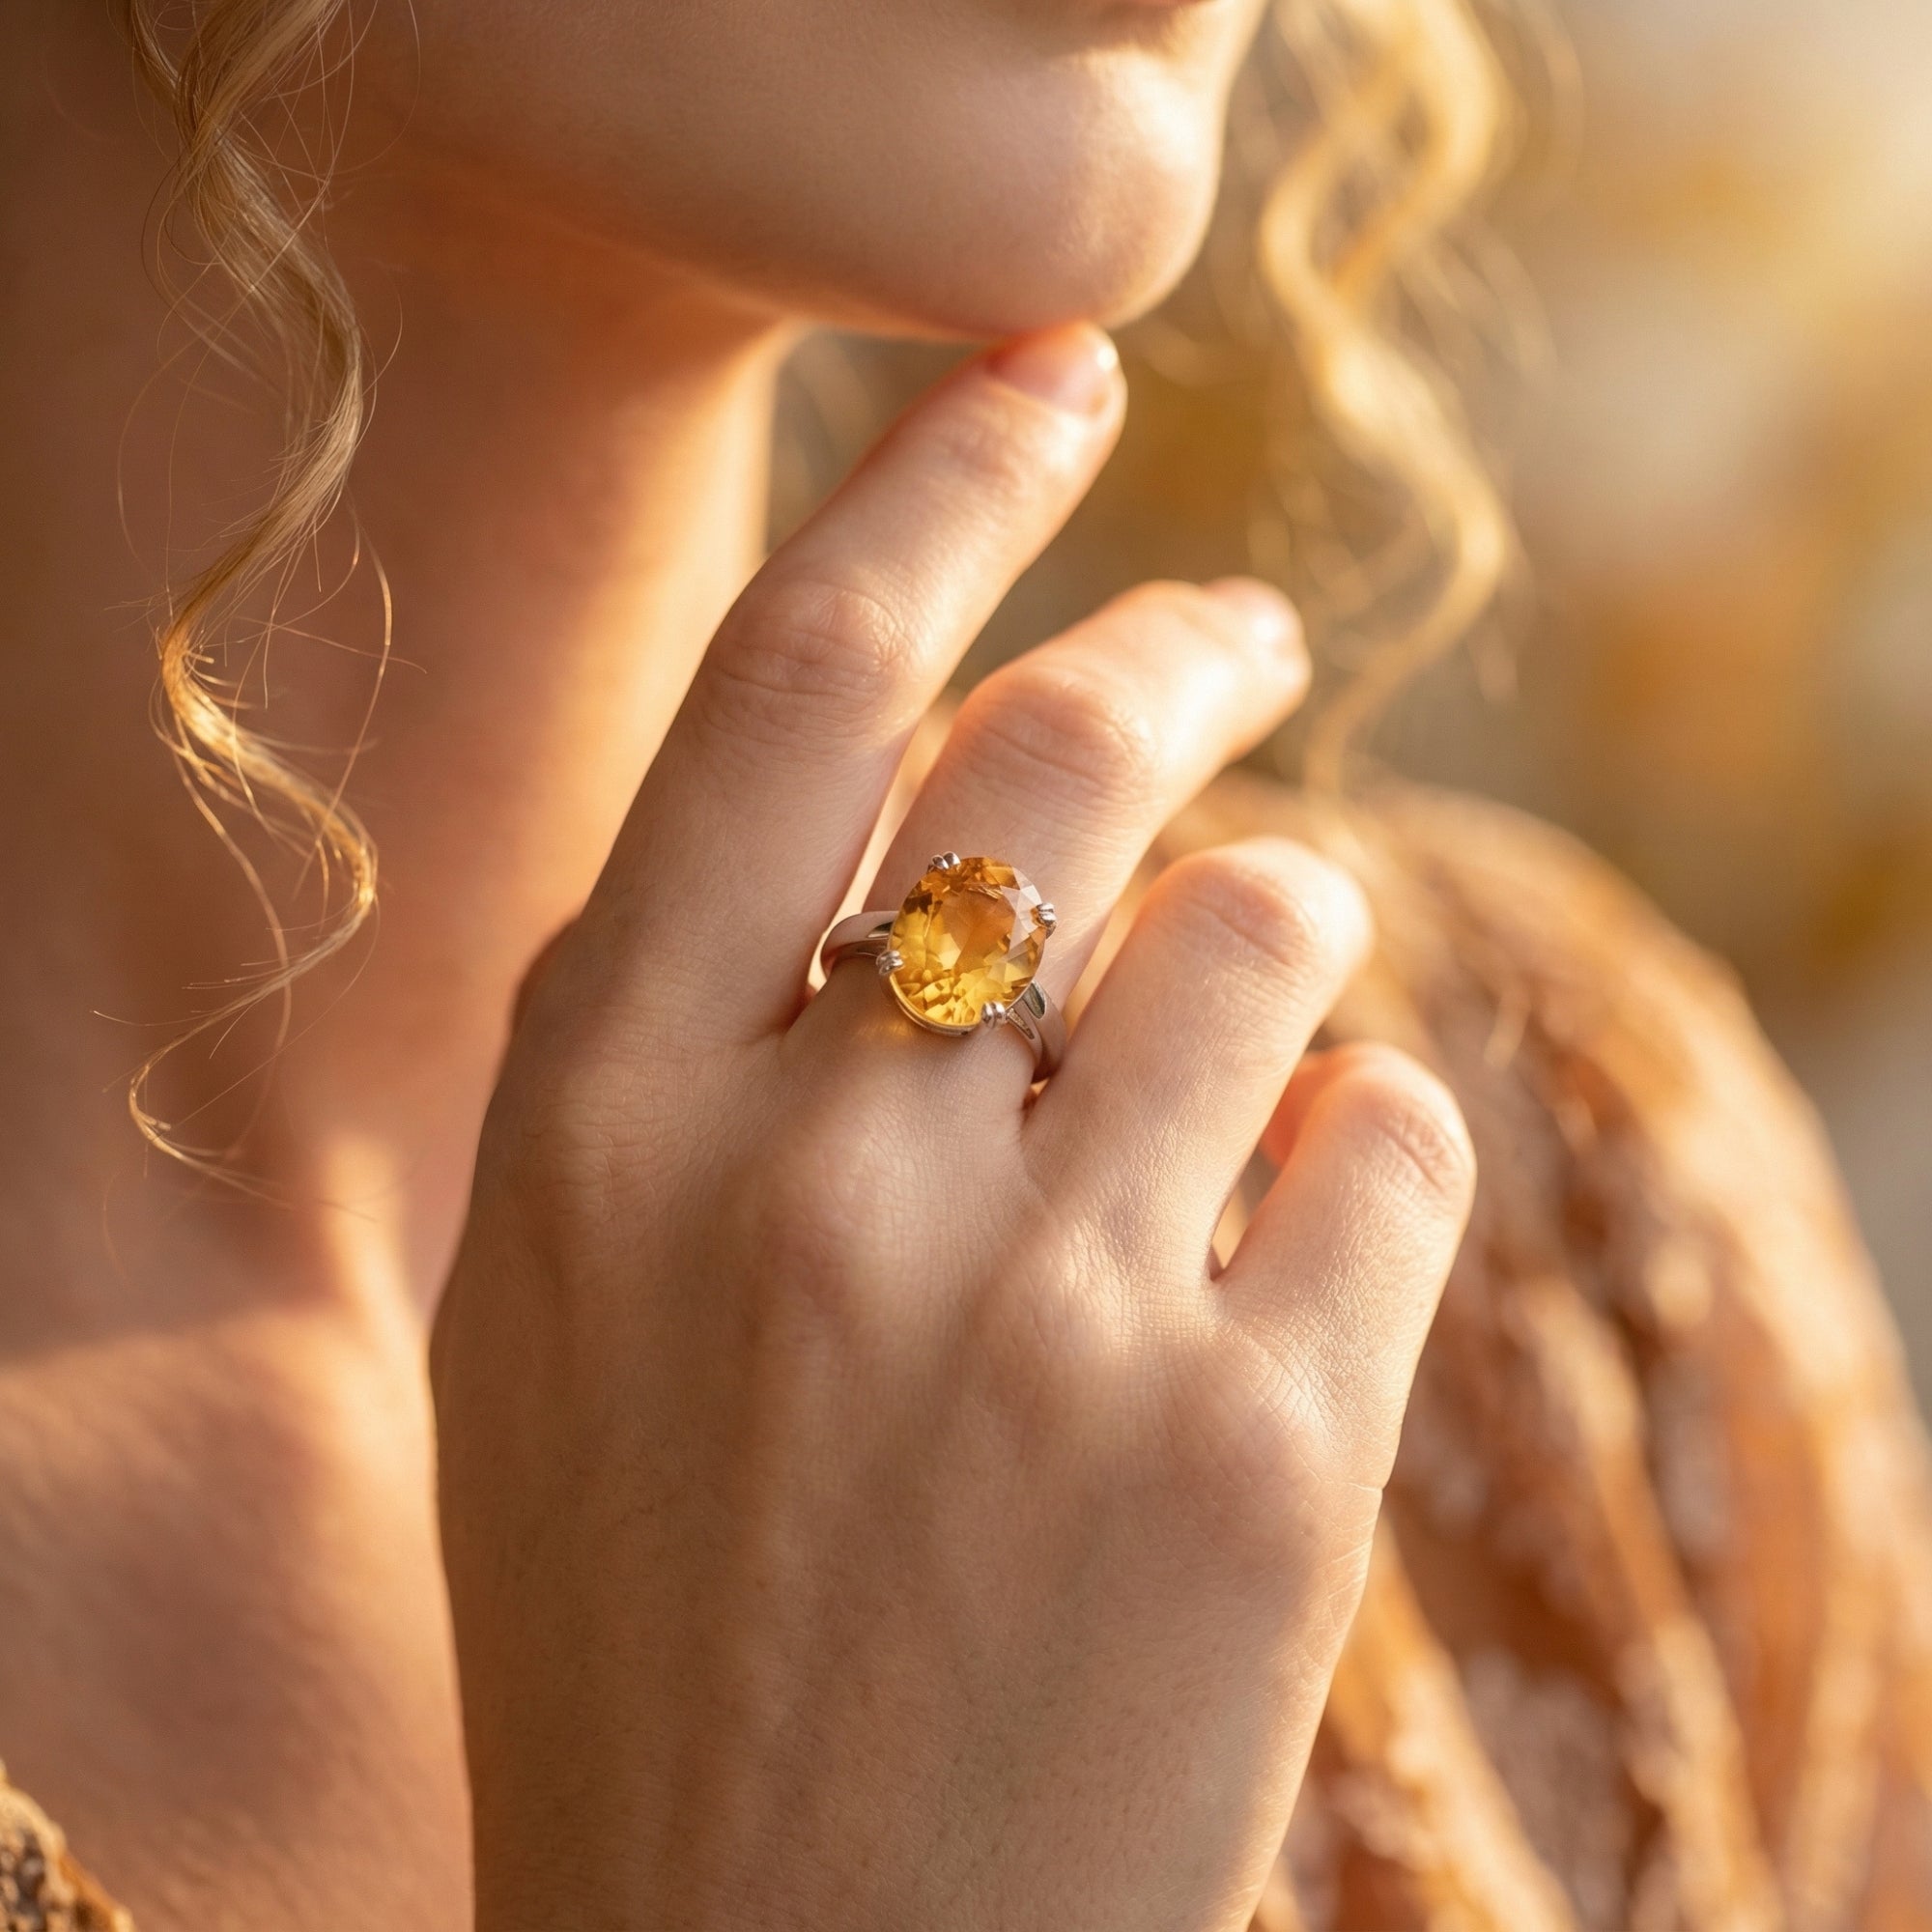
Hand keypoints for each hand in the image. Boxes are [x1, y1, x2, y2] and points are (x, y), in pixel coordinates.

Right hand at [432, 324, 1474, 1931]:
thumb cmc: (655, 1628)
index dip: (945, 484)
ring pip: (1265, 927)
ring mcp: (1042, 1315)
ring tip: (1258, 994)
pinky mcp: (1254, 1461)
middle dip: (1186, 649)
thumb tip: (925, 816)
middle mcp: (811, 1175)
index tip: (1049, 373)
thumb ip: (696, 1045)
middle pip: (1064, 755)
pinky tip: (1290, 1221)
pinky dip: (1362, 1134)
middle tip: (1247, 634)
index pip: (801, 681)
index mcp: (601, 1118)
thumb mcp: (572, 1303)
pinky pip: (1384, 1140)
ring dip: (1287, 922)